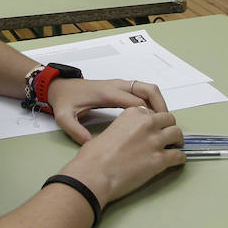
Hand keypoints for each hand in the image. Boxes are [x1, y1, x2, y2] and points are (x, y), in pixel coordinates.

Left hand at [46, 78, 168, 143]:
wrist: (60, 87)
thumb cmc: (64, 101)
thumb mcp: (64, 117)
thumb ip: (74, 130)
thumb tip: (88, 143)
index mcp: (106, 93)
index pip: (135, 101)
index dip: (148, 114)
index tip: (156, 129)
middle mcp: (116, 86)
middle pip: (148, 89)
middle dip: (161, 105)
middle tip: (167, 124)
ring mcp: (120, 85)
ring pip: (148, 88)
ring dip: (159, 102)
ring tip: (164, 122)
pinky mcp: (120, 88)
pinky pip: (142, 91)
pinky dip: (152, 101)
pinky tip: (152, 117)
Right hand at [60, 106, 183, 206]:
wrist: (94, 174)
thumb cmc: (94, 156)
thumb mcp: (107, 131)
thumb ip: (122, 129)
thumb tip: (126, 138)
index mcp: (132, 114)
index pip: (152, 111)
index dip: (153, 121)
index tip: (154, 127)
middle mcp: (146, 124)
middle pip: (168, 119)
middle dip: (168, 127)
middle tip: (167, 135)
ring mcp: (154, 141)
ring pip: (177, 134)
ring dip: (177, 141)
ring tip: (175, 146)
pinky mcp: (160, 160)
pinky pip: (178, 156)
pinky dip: (180, 158)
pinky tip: (178, 160)